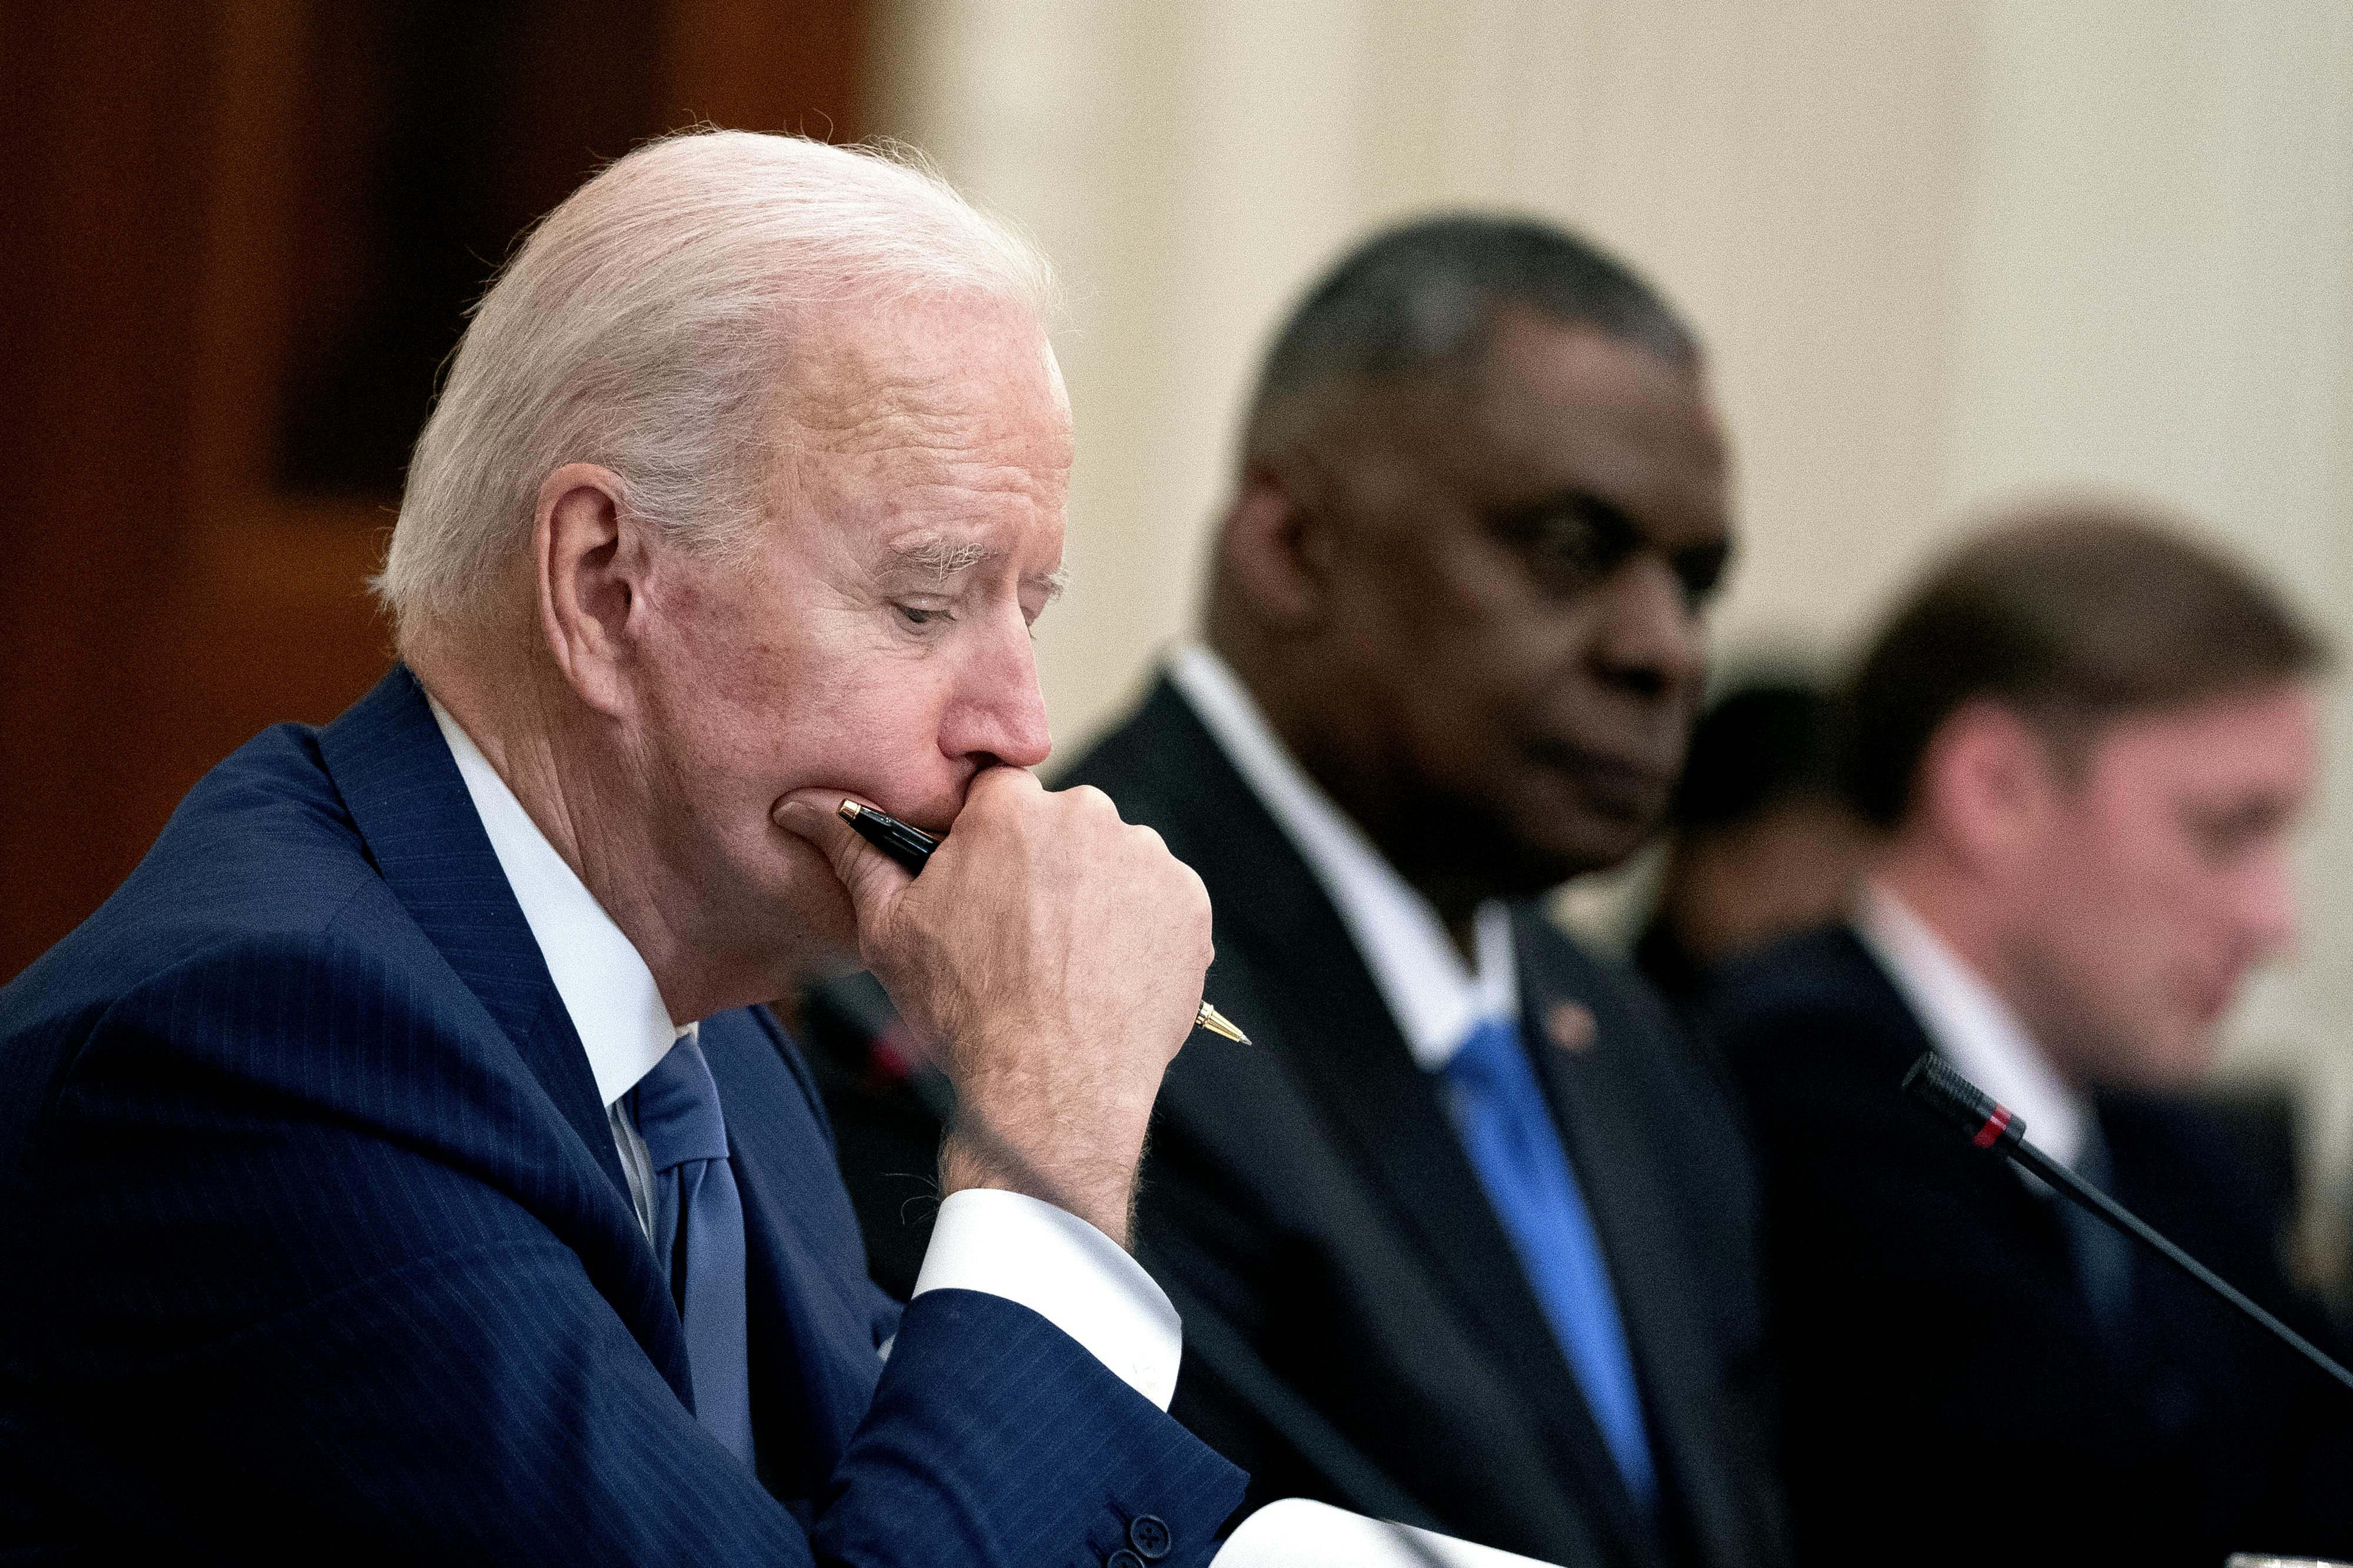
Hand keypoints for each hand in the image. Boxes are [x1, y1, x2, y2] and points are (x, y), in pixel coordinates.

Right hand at [774, 769, 1211, 1244]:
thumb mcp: (889, 929)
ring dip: (1098, 900)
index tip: (988, 887)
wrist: (1051, 1089)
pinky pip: (1161, 902)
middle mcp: (1087, 816)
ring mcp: (1147, 859)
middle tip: (1026, 942)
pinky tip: (1108, 979)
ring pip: (1115, 864)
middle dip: (1047, 872)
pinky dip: (1141, 932)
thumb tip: (799, 806)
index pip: (999, 794)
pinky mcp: (1189, 904)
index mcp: (1010, 809)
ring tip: (1070, 968)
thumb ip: (854, 852)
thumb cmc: (964, 1011)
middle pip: (1063, 827)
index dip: (991, 843)